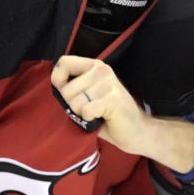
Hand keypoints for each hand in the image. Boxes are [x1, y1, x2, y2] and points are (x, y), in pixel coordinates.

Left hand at [51, 56, 193, 172]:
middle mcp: (102, 70)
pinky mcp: (113, 98)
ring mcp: (108, 83)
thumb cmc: (110, 117)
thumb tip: (55, 88)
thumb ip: (74, 89)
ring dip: (83, 114)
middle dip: (73, 106)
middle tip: (90, 110)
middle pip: (66, 89)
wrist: (137, 132)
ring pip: (75, 102)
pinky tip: (103, 118)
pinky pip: (85, 111)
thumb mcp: (89, 96)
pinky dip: (90, 120)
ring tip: (98, 114)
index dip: (57, 80)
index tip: (65, 94)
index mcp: (95, 66)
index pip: (63, 62)